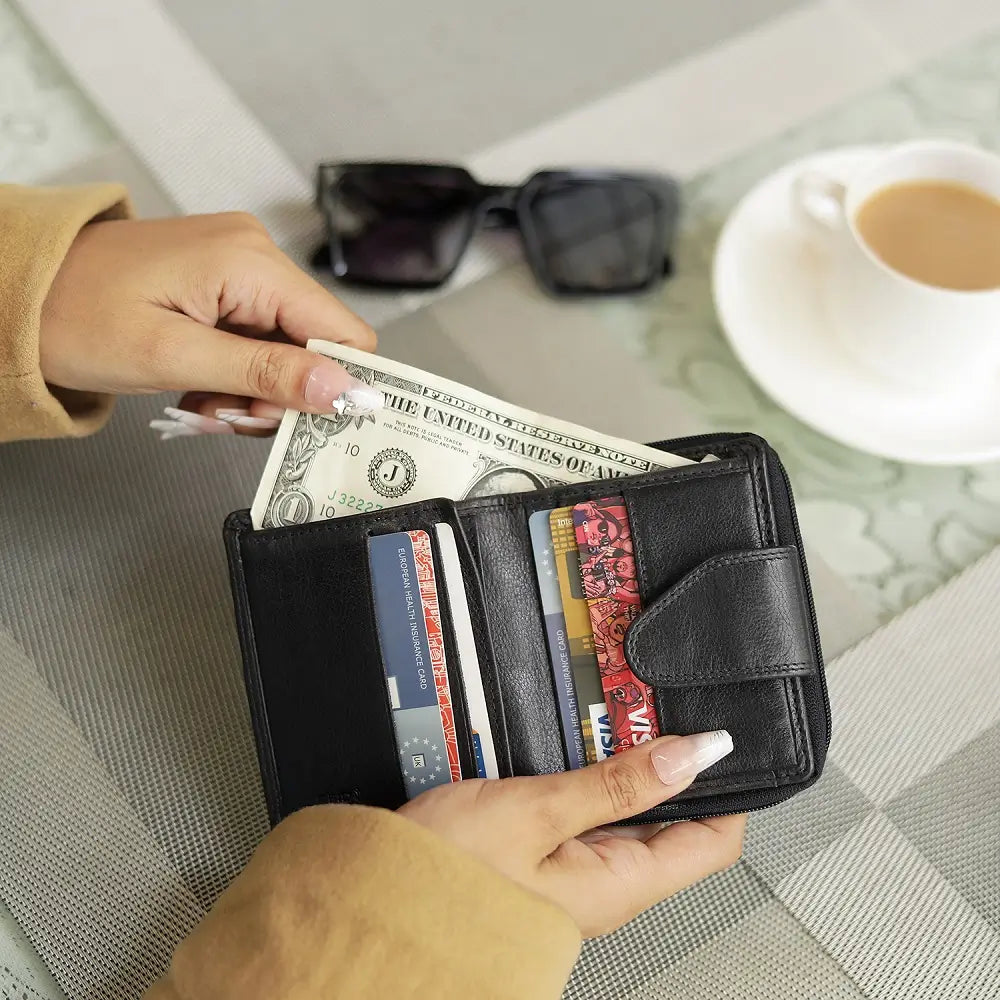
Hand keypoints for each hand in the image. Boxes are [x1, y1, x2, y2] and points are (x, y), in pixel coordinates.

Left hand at [39, 212, 380, 437]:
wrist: (17, 291)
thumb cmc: (74, 315)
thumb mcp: (174, 357)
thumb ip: (266, 373)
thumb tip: (346, 391)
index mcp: (251, 262)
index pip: (344, 332)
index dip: (334, 387)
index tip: (297, 424)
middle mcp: (255, 254)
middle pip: (316, 346)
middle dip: (280, 395)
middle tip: (229, 417)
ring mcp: (240, 267)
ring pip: (288, 350)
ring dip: (253, 392)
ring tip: (204, 404)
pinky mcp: (224, 283)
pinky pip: (259, 340)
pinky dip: (238, 375)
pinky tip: (201, 386)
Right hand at [400, 731, 743, 936]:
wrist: (376, 903)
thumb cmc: (447, 875)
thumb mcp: (538, 812)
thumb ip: (617, 784)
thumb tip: (693, 756)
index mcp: (619, 885)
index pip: (713, 844)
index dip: (729, 790)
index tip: (721, 739)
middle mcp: (605, 885)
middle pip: (670, 823)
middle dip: (670, 766)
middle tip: (656, 713)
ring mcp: (573, 872)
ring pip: (624, 814)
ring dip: (625, 767)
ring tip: (613, 719)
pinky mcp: (543, 858)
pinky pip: (584, 816)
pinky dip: (588, 777)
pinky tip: (571, 748)